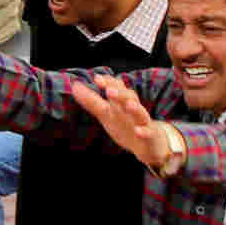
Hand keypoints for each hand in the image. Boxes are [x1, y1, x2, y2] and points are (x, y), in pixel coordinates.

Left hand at [63, 73, 182, 176]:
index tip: (97, 79)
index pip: (117, 88)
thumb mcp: (106, 113)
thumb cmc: (125, 125)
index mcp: (122, 103)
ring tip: (128, 105)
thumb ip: (91, 101)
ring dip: (135, 108)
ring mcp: (143, 122)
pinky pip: (149, 132)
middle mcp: (133, 109)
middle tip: (109, 90)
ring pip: (140, 113)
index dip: (108, 83)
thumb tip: (75, 85)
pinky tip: (138, 131)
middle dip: (120, 93)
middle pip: (129, 98)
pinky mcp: (150, 136)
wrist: (148, 145)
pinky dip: (144, 131)